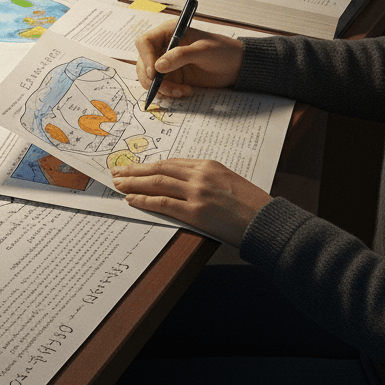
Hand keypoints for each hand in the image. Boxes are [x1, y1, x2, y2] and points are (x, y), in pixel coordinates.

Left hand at [111, 158, 270, 246]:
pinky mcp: (195, 212)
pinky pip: (163, 204)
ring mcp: (197, 193)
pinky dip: (144, 200)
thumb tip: (181, 183)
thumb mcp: (228, 181)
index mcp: (209, 165)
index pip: (171, 163)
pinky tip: (131, 199)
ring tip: (118, 184)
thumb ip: (206, 178)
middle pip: (159, 170)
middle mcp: (200, 175)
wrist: (267, 221)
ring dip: (133, 183)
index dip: (150, 165)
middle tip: (117, 171)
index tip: (136, 167)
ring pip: (157, 184)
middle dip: (135, 170)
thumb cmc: (252, 204)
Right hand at [135, 21, 244, 101]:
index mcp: (169, 33)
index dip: (145, 58)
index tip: (154, 73)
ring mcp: (167, 63)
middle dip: (152, 79)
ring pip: (149, 78)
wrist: (236, 67)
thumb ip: (180, 56)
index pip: (145, 42)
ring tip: (182, 91)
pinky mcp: (172, 77)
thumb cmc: (223, 52)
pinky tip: (186, 91)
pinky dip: (169, 93)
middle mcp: (163, 47)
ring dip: (162, 88)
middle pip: (143, 63)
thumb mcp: (203, 51)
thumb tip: (158, 67)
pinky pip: (161, 87)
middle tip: (167, 89)